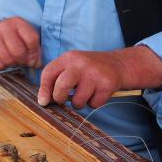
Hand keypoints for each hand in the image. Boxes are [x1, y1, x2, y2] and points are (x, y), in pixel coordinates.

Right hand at [0, 17, 40, 75]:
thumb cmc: (12, 37)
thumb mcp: (24, 36)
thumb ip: (34, 48)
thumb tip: (38, 64)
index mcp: (18, 22)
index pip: (32, 39)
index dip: (35, 54)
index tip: (35, 61)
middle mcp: (5, 27)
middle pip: (19, 52)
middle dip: (23, 61)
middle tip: (23, 62)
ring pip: (8, 60)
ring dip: (13, 64)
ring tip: (14, 60)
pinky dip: (3, 66)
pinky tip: (4, 60)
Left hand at [37, 46, 161, 108]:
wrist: (117, 64)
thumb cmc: (88, 69)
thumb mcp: (72, 66)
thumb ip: (57, 78)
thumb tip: (44, 100)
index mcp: (69, 57)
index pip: (49, 73)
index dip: (43, 89)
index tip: (43, 101)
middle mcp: (81, 63)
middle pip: (62, 85)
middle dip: (59, 98)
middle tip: (63, 100)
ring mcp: (95, 74)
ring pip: (78, 100)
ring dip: (79, 103)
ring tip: (85, 94)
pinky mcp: (107, 84)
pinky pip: (93, 104)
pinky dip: (94, 103)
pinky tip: (97, 93)